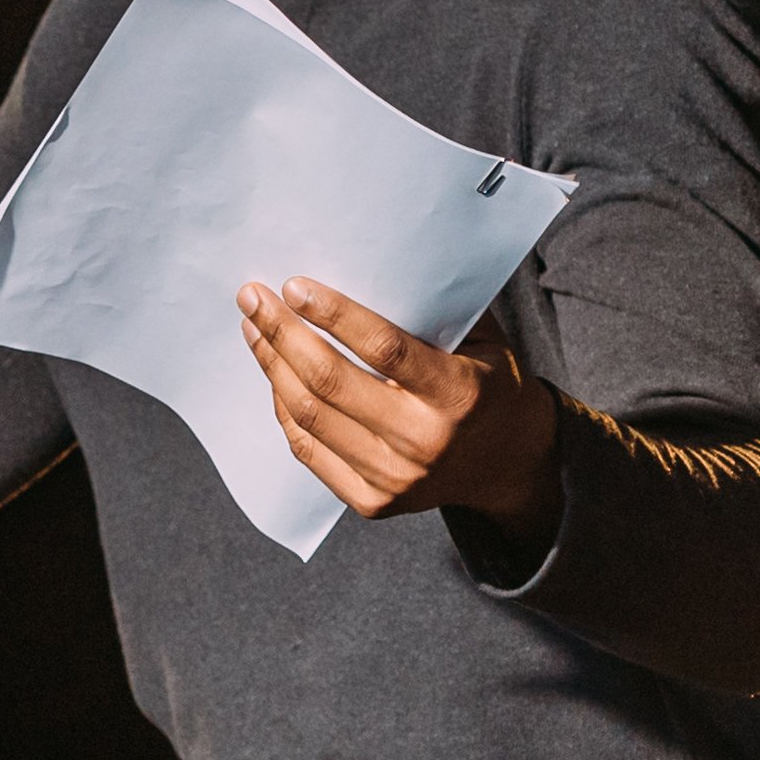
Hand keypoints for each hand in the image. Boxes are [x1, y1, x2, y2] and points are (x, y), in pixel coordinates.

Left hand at [242, 278, 560, 552]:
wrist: (506, 465)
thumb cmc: (488, 385)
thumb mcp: (484, 340)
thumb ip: (435, 310)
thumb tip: (367, 256)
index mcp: (458, 393)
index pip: (384, 348)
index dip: (334, 314)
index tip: (293, 285)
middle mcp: (424, 441)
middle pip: (331, 383)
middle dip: (282, 334)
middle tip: (252, 298)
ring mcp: (396, 479)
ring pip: (310, 417)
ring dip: (273, 367)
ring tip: (254, 330)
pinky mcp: (373, 502)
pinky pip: (310, 451)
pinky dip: (284, 409)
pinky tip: (274, 375)